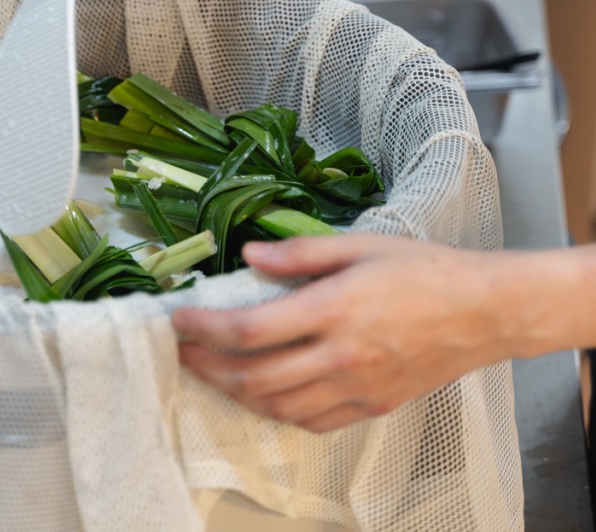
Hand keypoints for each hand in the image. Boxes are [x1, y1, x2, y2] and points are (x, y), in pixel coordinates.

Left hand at [172, 234, 531, 432]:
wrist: (485, 311)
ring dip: (237, 393)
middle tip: (184, 352)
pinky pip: (313, 422)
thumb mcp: (361, 245)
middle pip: (256, 376)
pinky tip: (264, 395)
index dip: (207, 327)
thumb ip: (301, 252)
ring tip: (214, 373)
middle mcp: (342, 355)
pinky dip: (278, 412)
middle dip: (208, 366)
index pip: (252, 328)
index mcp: (336, 309)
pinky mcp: (372, 406)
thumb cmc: (426, 271)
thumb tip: (250, 255)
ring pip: (279, 406)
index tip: (181, 319)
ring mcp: (357, 387)